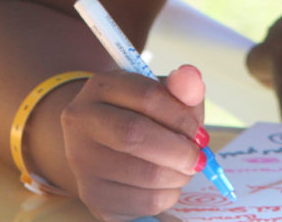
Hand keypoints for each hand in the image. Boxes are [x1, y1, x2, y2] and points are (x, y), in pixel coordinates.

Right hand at [60, 64, 207, 220]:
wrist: (105, 141)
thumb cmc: (142, 113)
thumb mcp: (163, 93)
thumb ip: (182, 87)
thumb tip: (191, 78)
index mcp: (102, 86)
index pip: (147, 97)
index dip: (182, 117)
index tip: (200, 132)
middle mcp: (81, 122)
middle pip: (135, 136)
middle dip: (179, 150)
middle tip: (198, 157)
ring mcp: (81, 161)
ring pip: (143, 174)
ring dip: (178, 175)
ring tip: (185, 169)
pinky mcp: (92, 195)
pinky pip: (141, 203)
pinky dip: (168, 195)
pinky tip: (168, 184)